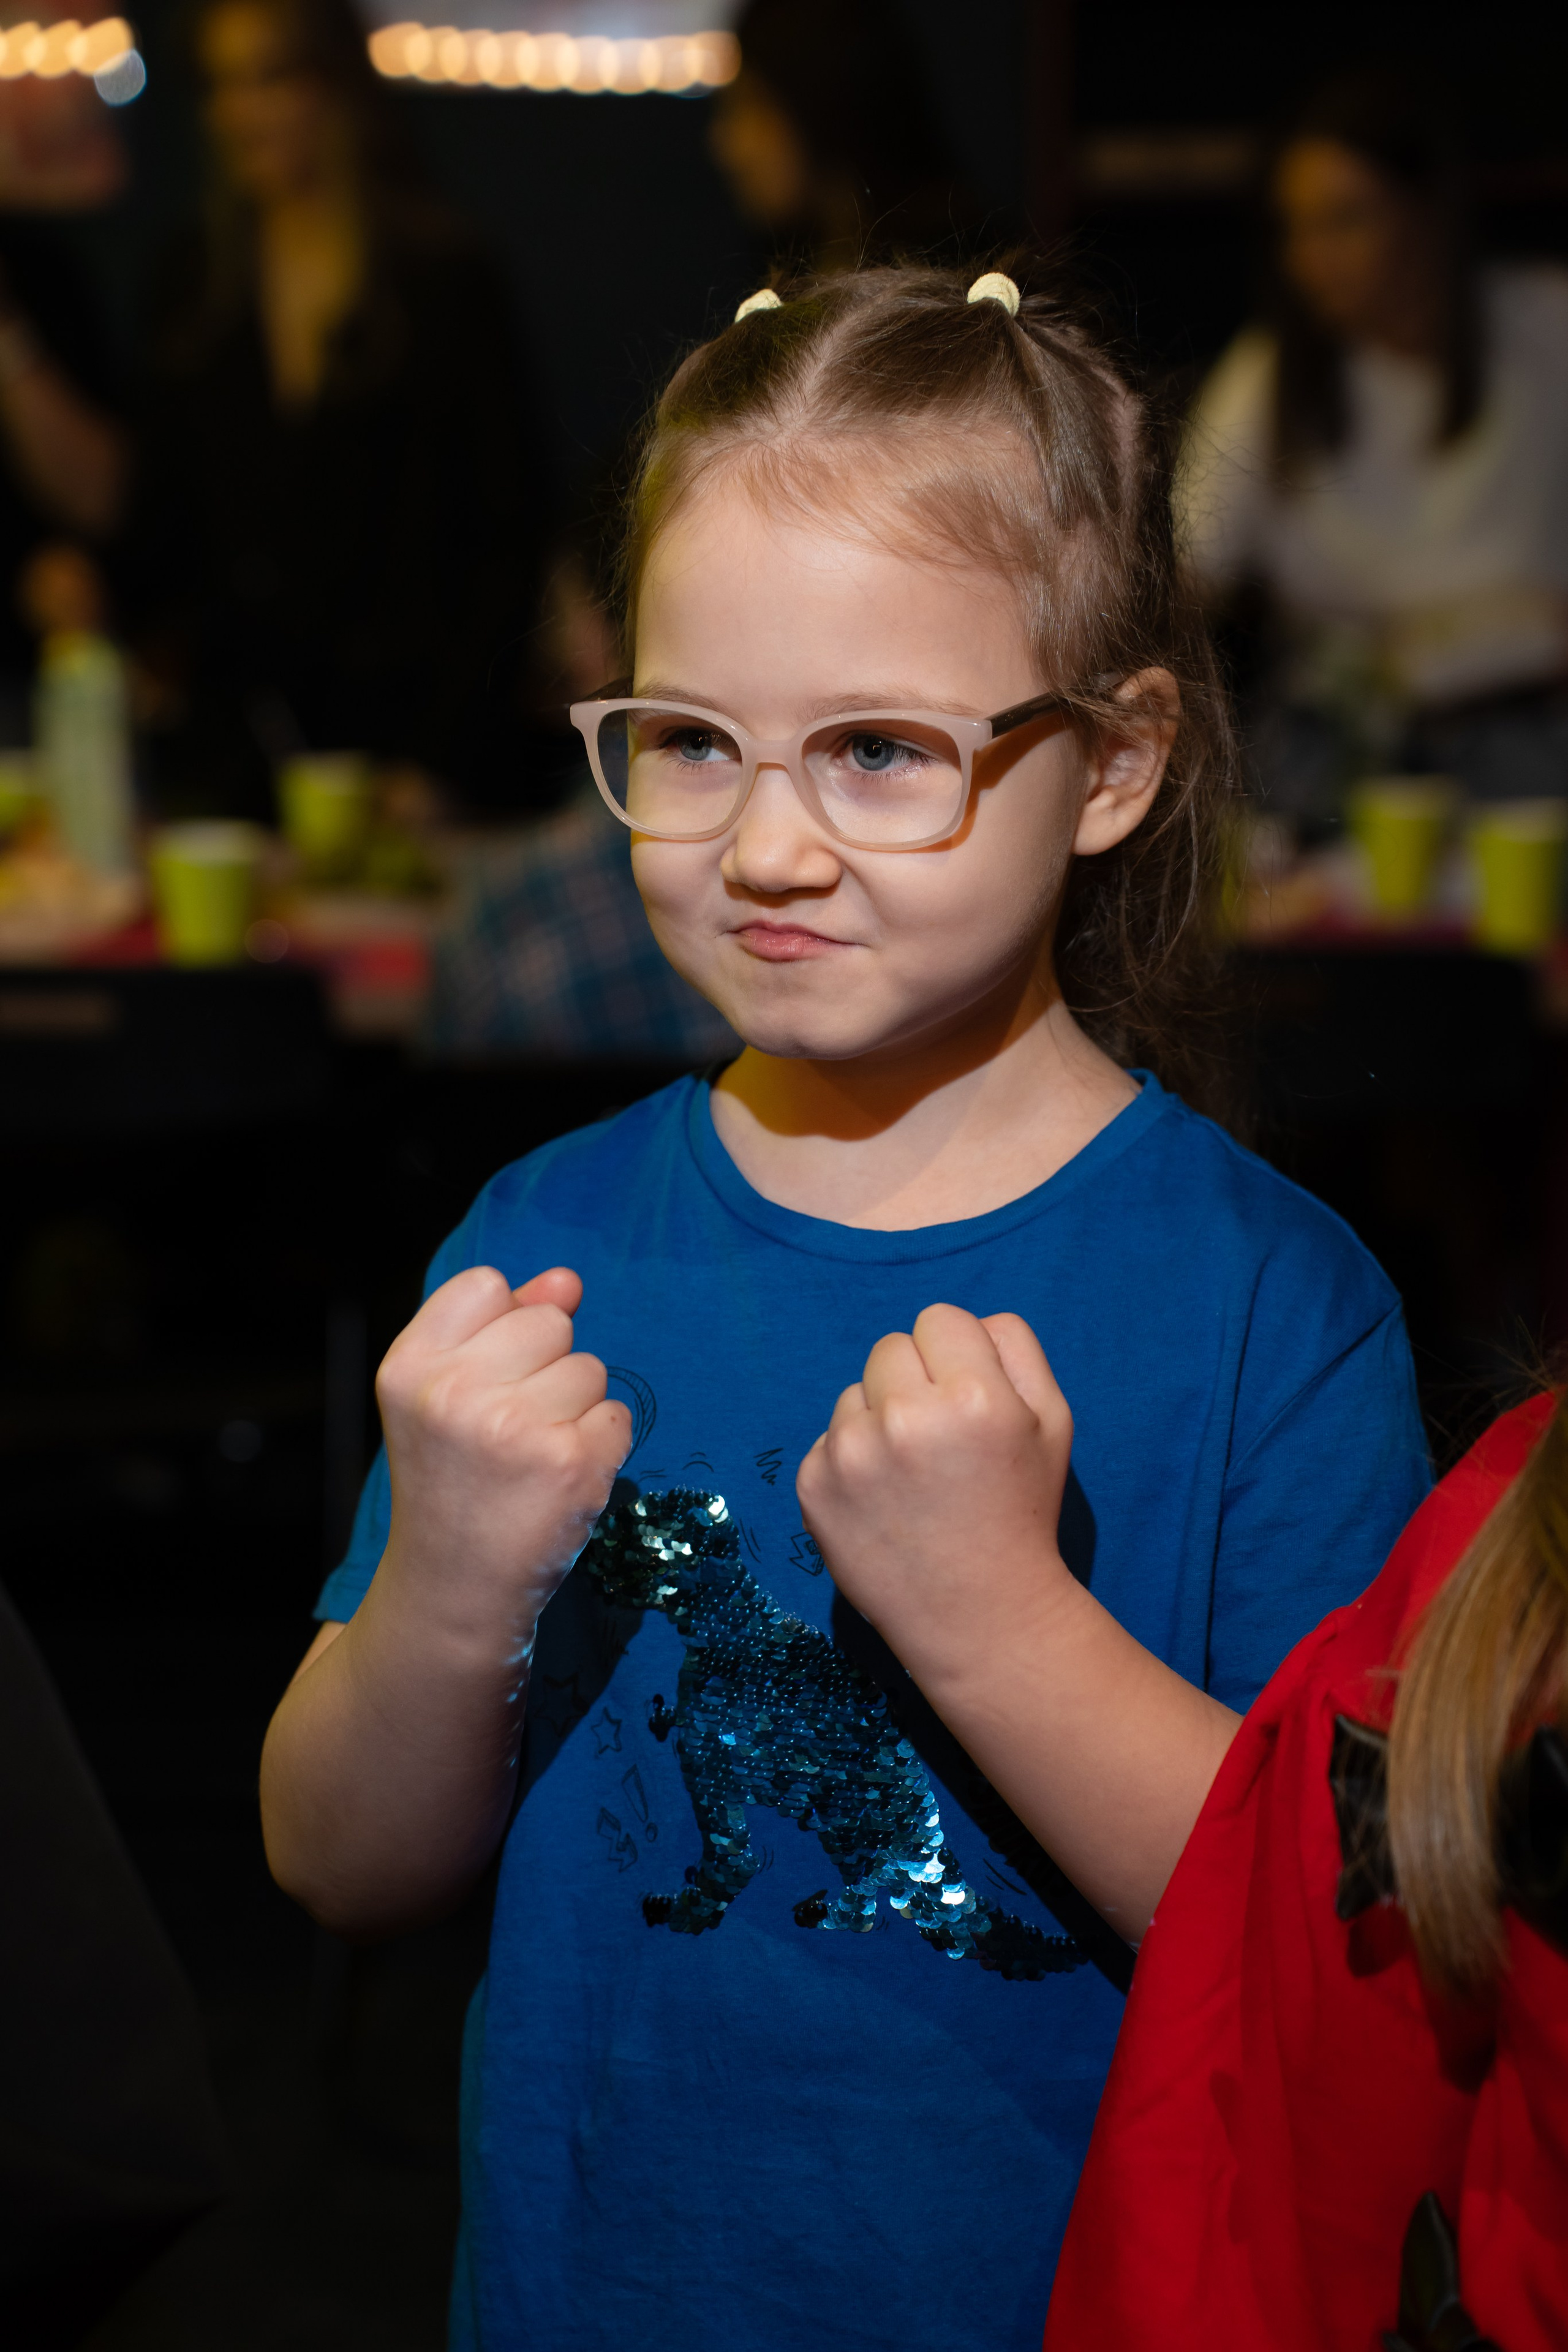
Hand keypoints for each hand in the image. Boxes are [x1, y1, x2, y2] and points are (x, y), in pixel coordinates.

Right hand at [376, 1264, 630, 1651]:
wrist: (455, 1589)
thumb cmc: (453, 1482)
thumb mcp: (446, 1395)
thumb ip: (501, 1324)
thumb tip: (567, 1279)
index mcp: (408, 1367)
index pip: (487, 1286)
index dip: (500, 1328)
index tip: (483, 1380)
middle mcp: (454, 1393)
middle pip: (549, 1322)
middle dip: (544, 1367)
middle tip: (507, 1430)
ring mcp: (516, 1430)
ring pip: (589, 1368)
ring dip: (575, 1409)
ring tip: (530, 1458)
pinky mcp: (573, 1466)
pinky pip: (618, 1416)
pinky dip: (600, 1446)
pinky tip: (558, 1481)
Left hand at [797, 1304, 1074, 1697]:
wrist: (978, 1613)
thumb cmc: (1021, 1511)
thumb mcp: (1052, 1422)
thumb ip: (1015, 1349)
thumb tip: (966, 1321)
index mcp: (973, 1397)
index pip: (940, 1319)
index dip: (958, 1357)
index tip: (968, 1400)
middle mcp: (905, 1419)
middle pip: (891, 1347)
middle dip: (915, 1382)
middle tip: (940, 1440)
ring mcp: (850, 1455)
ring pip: (855, 1393)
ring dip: (879, 1420)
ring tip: (913, 1477)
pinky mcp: (813, 1486)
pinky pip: (828, 1438)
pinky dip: (851, 1461)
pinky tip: (884, 1501)